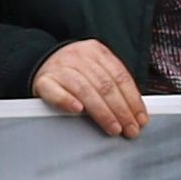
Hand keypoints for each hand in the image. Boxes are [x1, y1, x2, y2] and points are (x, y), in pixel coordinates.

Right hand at [29, 42, 146, 139]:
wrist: (41, 65)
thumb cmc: (74, 73)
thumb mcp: (96, 70)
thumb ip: (113, 85)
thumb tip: (136, 111)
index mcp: (95, 51)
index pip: (120, 76)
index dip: (133, 99)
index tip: (139, 118)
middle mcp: (78, 56)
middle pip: (105, 85)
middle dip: (121, 110)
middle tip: (129, 128)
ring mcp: (60, 67)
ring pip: (85, 90)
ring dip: (102, 112)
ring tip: (113, 127)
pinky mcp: (43, 80)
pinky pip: (56, 91)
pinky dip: (67, 101)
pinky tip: (77, 110)